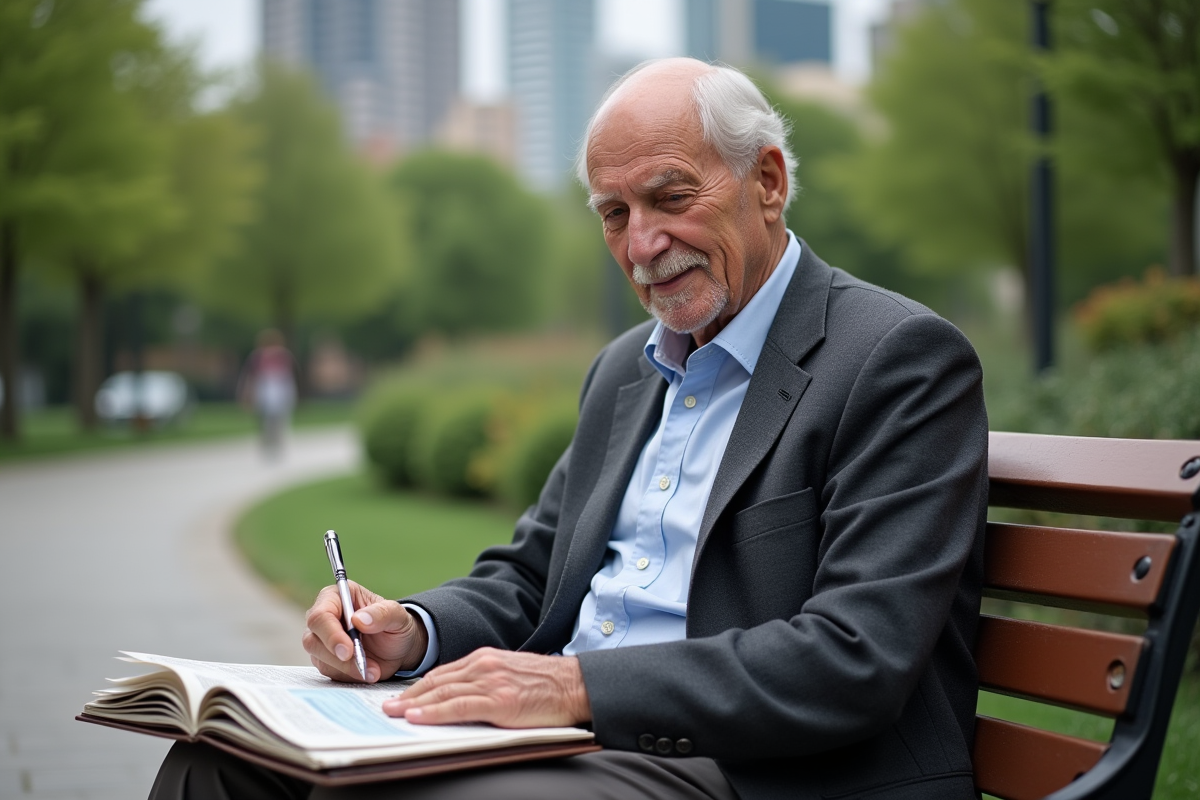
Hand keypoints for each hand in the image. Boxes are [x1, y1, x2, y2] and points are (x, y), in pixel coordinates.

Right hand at [302, 582, 427, 682]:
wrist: (398, 648)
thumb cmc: (395, 624)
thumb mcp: (397, 615)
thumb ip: (381, 614)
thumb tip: (359, 620)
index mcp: (336, 597)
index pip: (320, 615)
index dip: (331, 634)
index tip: (348, 650)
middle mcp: (324, 617)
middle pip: (312, 639)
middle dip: (335, 655)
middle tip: (360, 664)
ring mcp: (322, 640)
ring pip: (319, 658)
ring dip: (346, 668)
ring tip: (372, 668)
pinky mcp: (325, 660)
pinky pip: (329, 672)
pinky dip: (349, 675)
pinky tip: (367, 672)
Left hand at [382, 648, 590, 727]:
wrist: (576, 685)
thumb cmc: (546, 686)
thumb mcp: (510, 675)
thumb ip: (485, 681)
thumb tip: (460, 698)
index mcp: (485, 658)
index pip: (443, 673)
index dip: (419, 687)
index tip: (401, 698)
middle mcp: (483, 665)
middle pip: (437, 681)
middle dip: (409, 696)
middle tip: (387, 707)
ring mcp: (490, 682)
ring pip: (442, 693)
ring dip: (414, 704)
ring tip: (394, 714)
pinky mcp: (499, 700)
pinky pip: (458, 706)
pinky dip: (434, 712)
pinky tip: (418, 717)